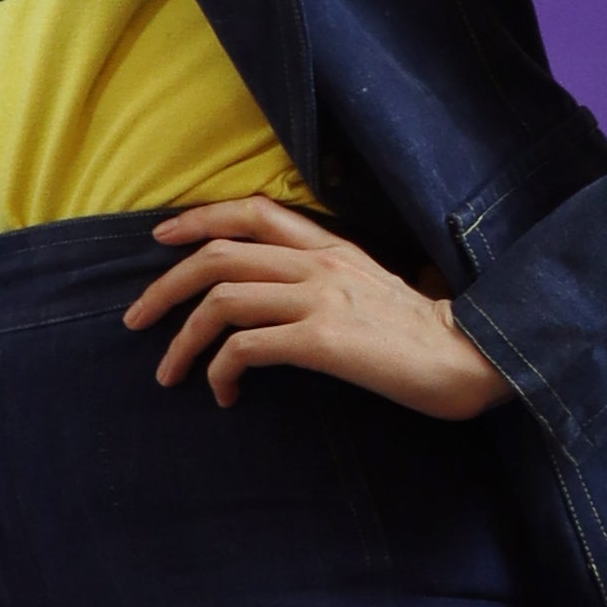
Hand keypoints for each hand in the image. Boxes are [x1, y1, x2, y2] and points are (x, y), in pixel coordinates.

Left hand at [124, 197, 516, 418]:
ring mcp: (319, 299)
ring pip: (222, 299)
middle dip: (164, 286)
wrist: (470, 359)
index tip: (162, 240)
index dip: (199, 219)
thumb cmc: (424, 336)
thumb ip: (328, 281)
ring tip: (170, 373)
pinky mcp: (321, 341)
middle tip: (136, 319)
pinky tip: (223, 394)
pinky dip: (219, 371)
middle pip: (218, 254)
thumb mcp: (373, 289)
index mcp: (332, 247)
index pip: (254, 211)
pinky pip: (245, 347)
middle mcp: (319, 264)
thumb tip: (281, 301)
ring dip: (182, 339)